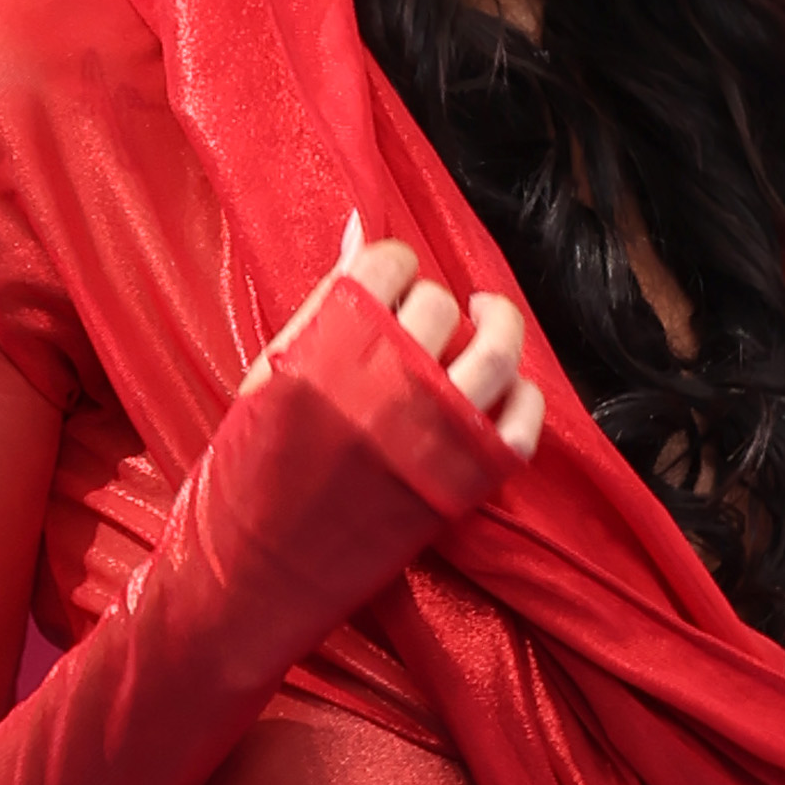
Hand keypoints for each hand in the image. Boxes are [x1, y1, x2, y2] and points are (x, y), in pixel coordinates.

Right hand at [250, 219, 547, 460]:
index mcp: (335, 343)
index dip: (393, 265)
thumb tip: (360, 227)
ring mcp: (439, 428)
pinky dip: (525, 396)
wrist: (264, 557)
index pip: (390, 263)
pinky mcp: (470, 477)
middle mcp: (392, 378)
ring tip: (486, 318)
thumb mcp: (273, 369)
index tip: (390, 284)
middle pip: (439, 305)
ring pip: (498, 349)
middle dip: (429, 305)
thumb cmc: (259, 461)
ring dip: (497, 324)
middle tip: (418, 325)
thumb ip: (324, 297)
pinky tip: (506, 387)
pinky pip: (524, 421)